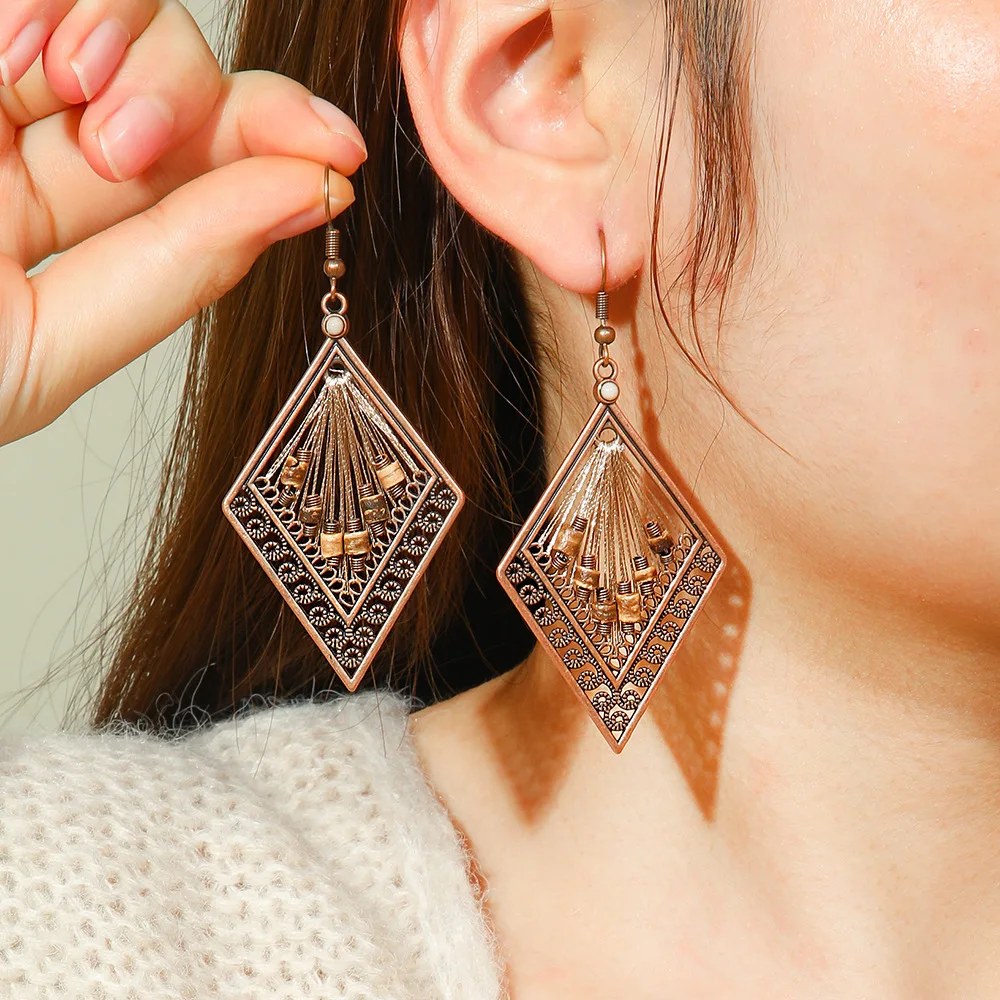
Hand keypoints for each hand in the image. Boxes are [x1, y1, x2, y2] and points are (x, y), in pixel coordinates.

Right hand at [0, 0, 363, 444]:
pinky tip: (27, 55)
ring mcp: (0, 96)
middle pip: (186, 92)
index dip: (281, 154)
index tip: (340, 157)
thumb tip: (310, 198)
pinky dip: (53, 1)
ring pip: (129, 21)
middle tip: (131, 140)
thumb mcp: (39, 350)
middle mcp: (38, 161)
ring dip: (133, 44)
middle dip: (204, 101)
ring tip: (67, 94)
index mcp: (68, 248)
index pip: (203, 186)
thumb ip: (170, 274)